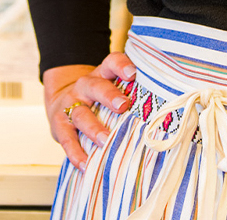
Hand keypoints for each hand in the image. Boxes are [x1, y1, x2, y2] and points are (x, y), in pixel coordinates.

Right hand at [42, 52, 136, 168]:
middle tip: (123, 106)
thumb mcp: (110, 88)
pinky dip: (76, 153)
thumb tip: (167, 113)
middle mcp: (85, 87)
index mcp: (102, 75)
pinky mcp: (60, 125)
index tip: (132, 74)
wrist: (59, 104)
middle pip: (95, 86)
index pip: (111, 63)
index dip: (121, 66)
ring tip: (105, 140)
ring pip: (81, 114)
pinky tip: (85, 163)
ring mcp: (71, 105)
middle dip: (109, 96)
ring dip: (94, 128)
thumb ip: (132, 94)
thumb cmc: (96, 100)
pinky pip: (67, 139)